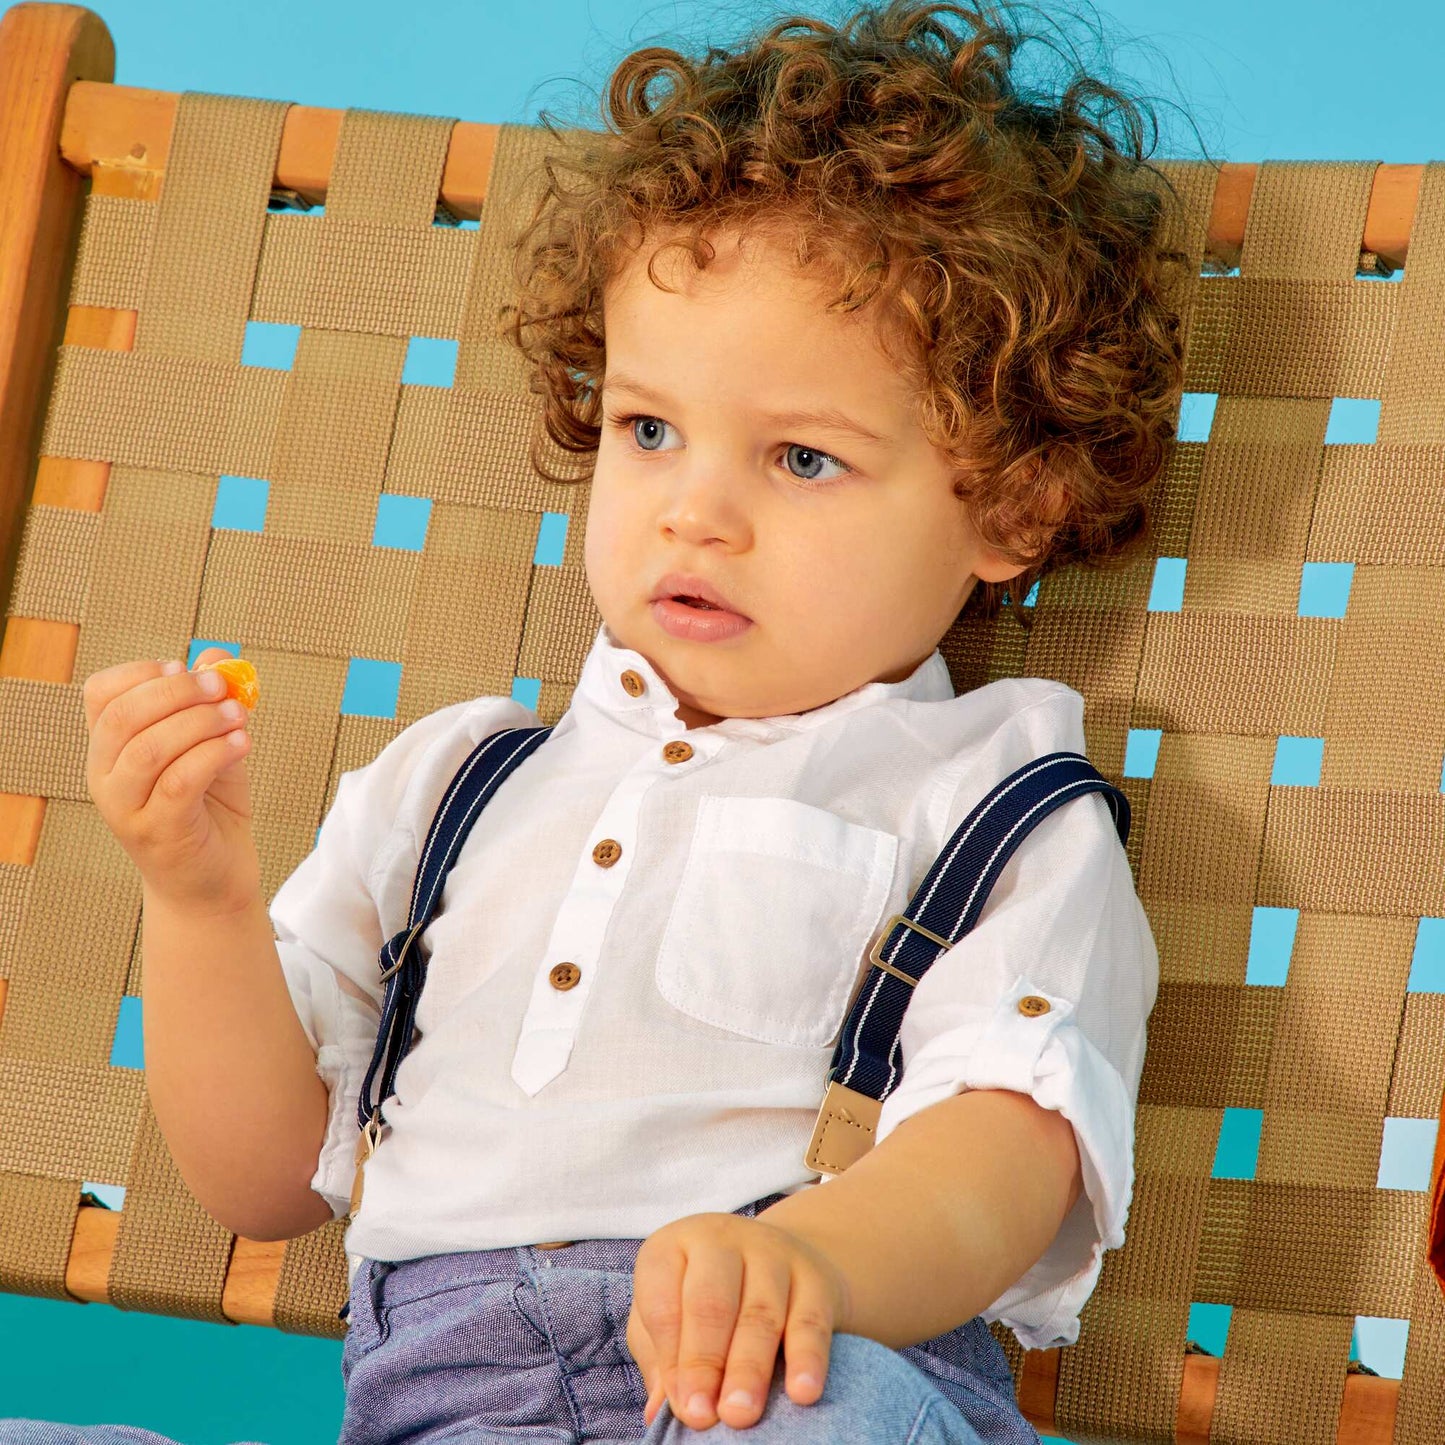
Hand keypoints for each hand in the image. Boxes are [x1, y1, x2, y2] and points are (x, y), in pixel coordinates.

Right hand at [83, 649, 260, 917]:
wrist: (215, 881)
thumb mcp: (214, 744)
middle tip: (222, 688)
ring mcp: (126, 808)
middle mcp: (106, 777)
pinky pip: (179, 782)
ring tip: (239, 718)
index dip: (141, 672)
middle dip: (178, 692)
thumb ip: (214, 702)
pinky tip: (242, 744)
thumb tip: (218, 655)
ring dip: (200, 723)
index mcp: (111, 748)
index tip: (186, 669)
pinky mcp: (158, 833)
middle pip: (123, 716)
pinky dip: (214, 754)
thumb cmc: (210, 809)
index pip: (100, 694)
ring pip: (149, 748)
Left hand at [625, 1212, 850, 1431]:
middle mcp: (721, 1241)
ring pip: (761, 1314)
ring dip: (750, 1370)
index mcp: (674, 1247)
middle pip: (711, 1303)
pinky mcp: (815, 1277)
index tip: (680, 1405)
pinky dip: (808, 1359)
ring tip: (740, 1414)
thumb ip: (661, 1361)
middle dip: (705, 1362)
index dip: (670, 1356)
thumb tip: (658, 1413)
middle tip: (703, 1415)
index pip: (664, 1302)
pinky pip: (811, 1321)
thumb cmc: (705, 1298)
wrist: (777, 1259)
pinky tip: (801, 1393)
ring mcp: (772, 1253)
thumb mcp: (670, 1318)